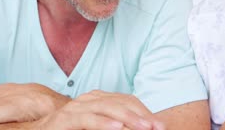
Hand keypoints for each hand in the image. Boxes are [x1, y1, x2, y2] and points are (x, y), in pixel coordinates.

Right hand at [35, 90, 165, 129]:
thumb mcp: (95, 125)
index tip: (159, 125)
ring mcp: (76, 107)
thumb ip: (113, 124)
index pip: (127, 101)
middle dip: (141, 115)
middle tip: (157, 128)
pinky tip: (117, 128)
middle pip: (121, 102)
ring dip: (127, 118)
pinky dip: (103, 123)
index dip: (145, 112)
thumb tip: (136, 127)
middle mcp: (89, 99)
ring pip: (106, 108)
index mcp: (98, 99)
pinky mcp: (65, 119)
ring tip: (144, 128)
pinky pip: (87, 119)